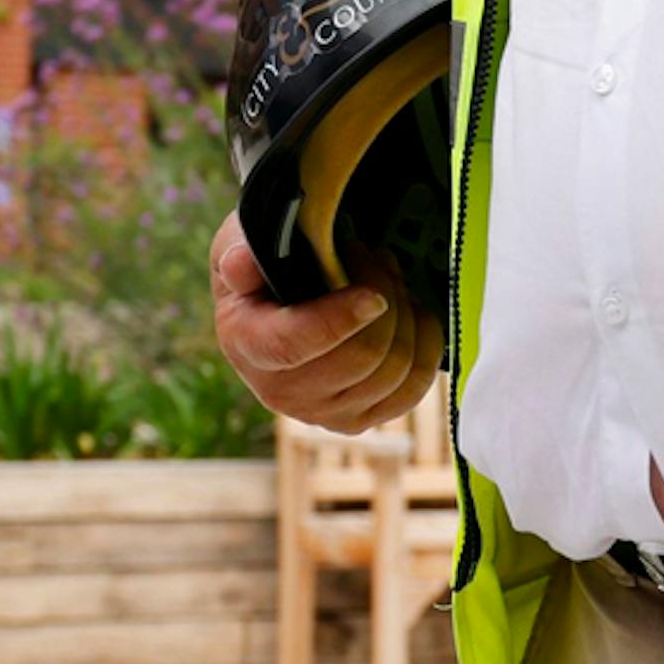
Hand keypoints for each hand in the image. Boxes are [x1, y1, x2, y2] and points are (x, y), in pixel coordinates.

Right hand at [210, 212, 441, 430]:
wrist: (276, 304)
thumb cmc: (264, 266)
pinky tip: (411, 313)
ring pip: (395, 370)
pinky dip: (424, 345)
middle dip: (384, 294)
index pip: (294, 345)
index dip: (339, 321)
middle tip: (375, 256)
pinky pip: (413, 389)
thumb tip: (239, 265)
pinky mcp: (357, 421)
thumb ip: (241, 249)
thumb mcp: (241, 242)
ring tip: (389, 278)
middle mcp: (280, 391)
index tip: (373, 295)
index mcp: (246, 343)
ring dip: (405, 312)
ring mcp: (322, 414)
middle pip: (361, 356)